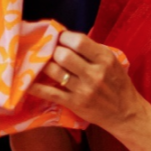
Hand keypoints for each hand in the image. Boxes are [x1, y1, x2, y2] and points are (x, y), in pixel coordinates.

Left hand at [29, 30, 146, 131]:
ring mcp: (83, 89)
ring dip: (44, 64)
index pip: (78, 41)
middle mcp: (94, 73)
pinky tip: (25, 80)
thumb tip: (67, 36)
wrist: (125, 113)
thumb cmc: (118, 84)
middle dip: (53, 50)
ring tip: (40, 61)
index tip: (59, 38)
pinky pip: (50, 92)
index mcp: (105, 59)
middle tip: (50, 51)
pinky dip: (35, 86)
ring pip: (54, 71)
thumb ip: (93, 50)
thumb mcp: (113, 62)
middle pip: (63, 55)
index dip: (64, 37)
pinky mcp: (74, 103)